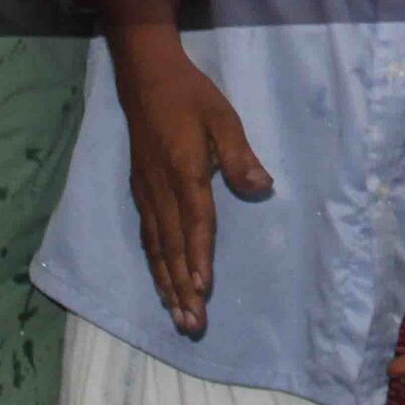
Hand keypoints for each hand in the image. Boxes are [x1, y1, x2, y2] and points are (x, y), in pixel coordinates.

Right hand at [117, 52, 272, 334]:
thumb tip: (264, 188)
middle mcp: (161, 189)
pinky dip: (155, 265)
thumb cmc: (191, 98)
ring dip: (167, 284)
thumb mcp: (223, 117)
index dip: (198, 258)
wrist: (146, 80)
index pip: (194, 222)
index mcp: (184, 171)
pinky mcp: (140, 192)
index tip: (202, 290)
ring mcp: (146, 193)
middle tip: (192, 324)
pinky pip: (147, 237)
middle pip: (172, 246)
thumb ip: (241, 156)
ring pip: (156, 248)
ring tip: (178, 317)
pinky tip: (162, 284)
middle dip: (182, 288)